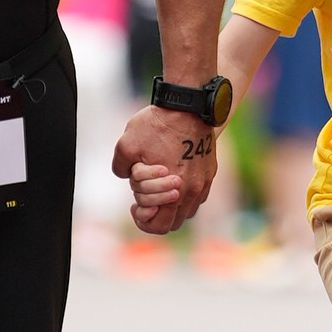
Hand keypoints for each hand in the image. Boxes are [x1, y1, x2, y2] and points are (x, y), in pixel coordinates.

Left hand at [111, 102, 218, 236]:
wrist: (188, 105)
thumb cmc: (157, 125)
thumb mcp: (126, 145)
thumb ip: (120, 168)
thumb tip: (126, 177)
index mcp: (174, 192)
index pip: (159, 226)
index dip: (142, 220)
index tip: (134, 205)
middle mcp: (193, 191)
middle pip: (174, 222)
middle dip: (156, 214)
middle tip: (144, 198)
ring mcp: (204, 182)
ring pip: (188, 210)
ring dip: (172, 206)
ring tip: (158, 188)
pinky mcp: (210, 170)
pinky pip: (198, 195)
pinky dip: (184, 194)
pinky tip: (173, 177)